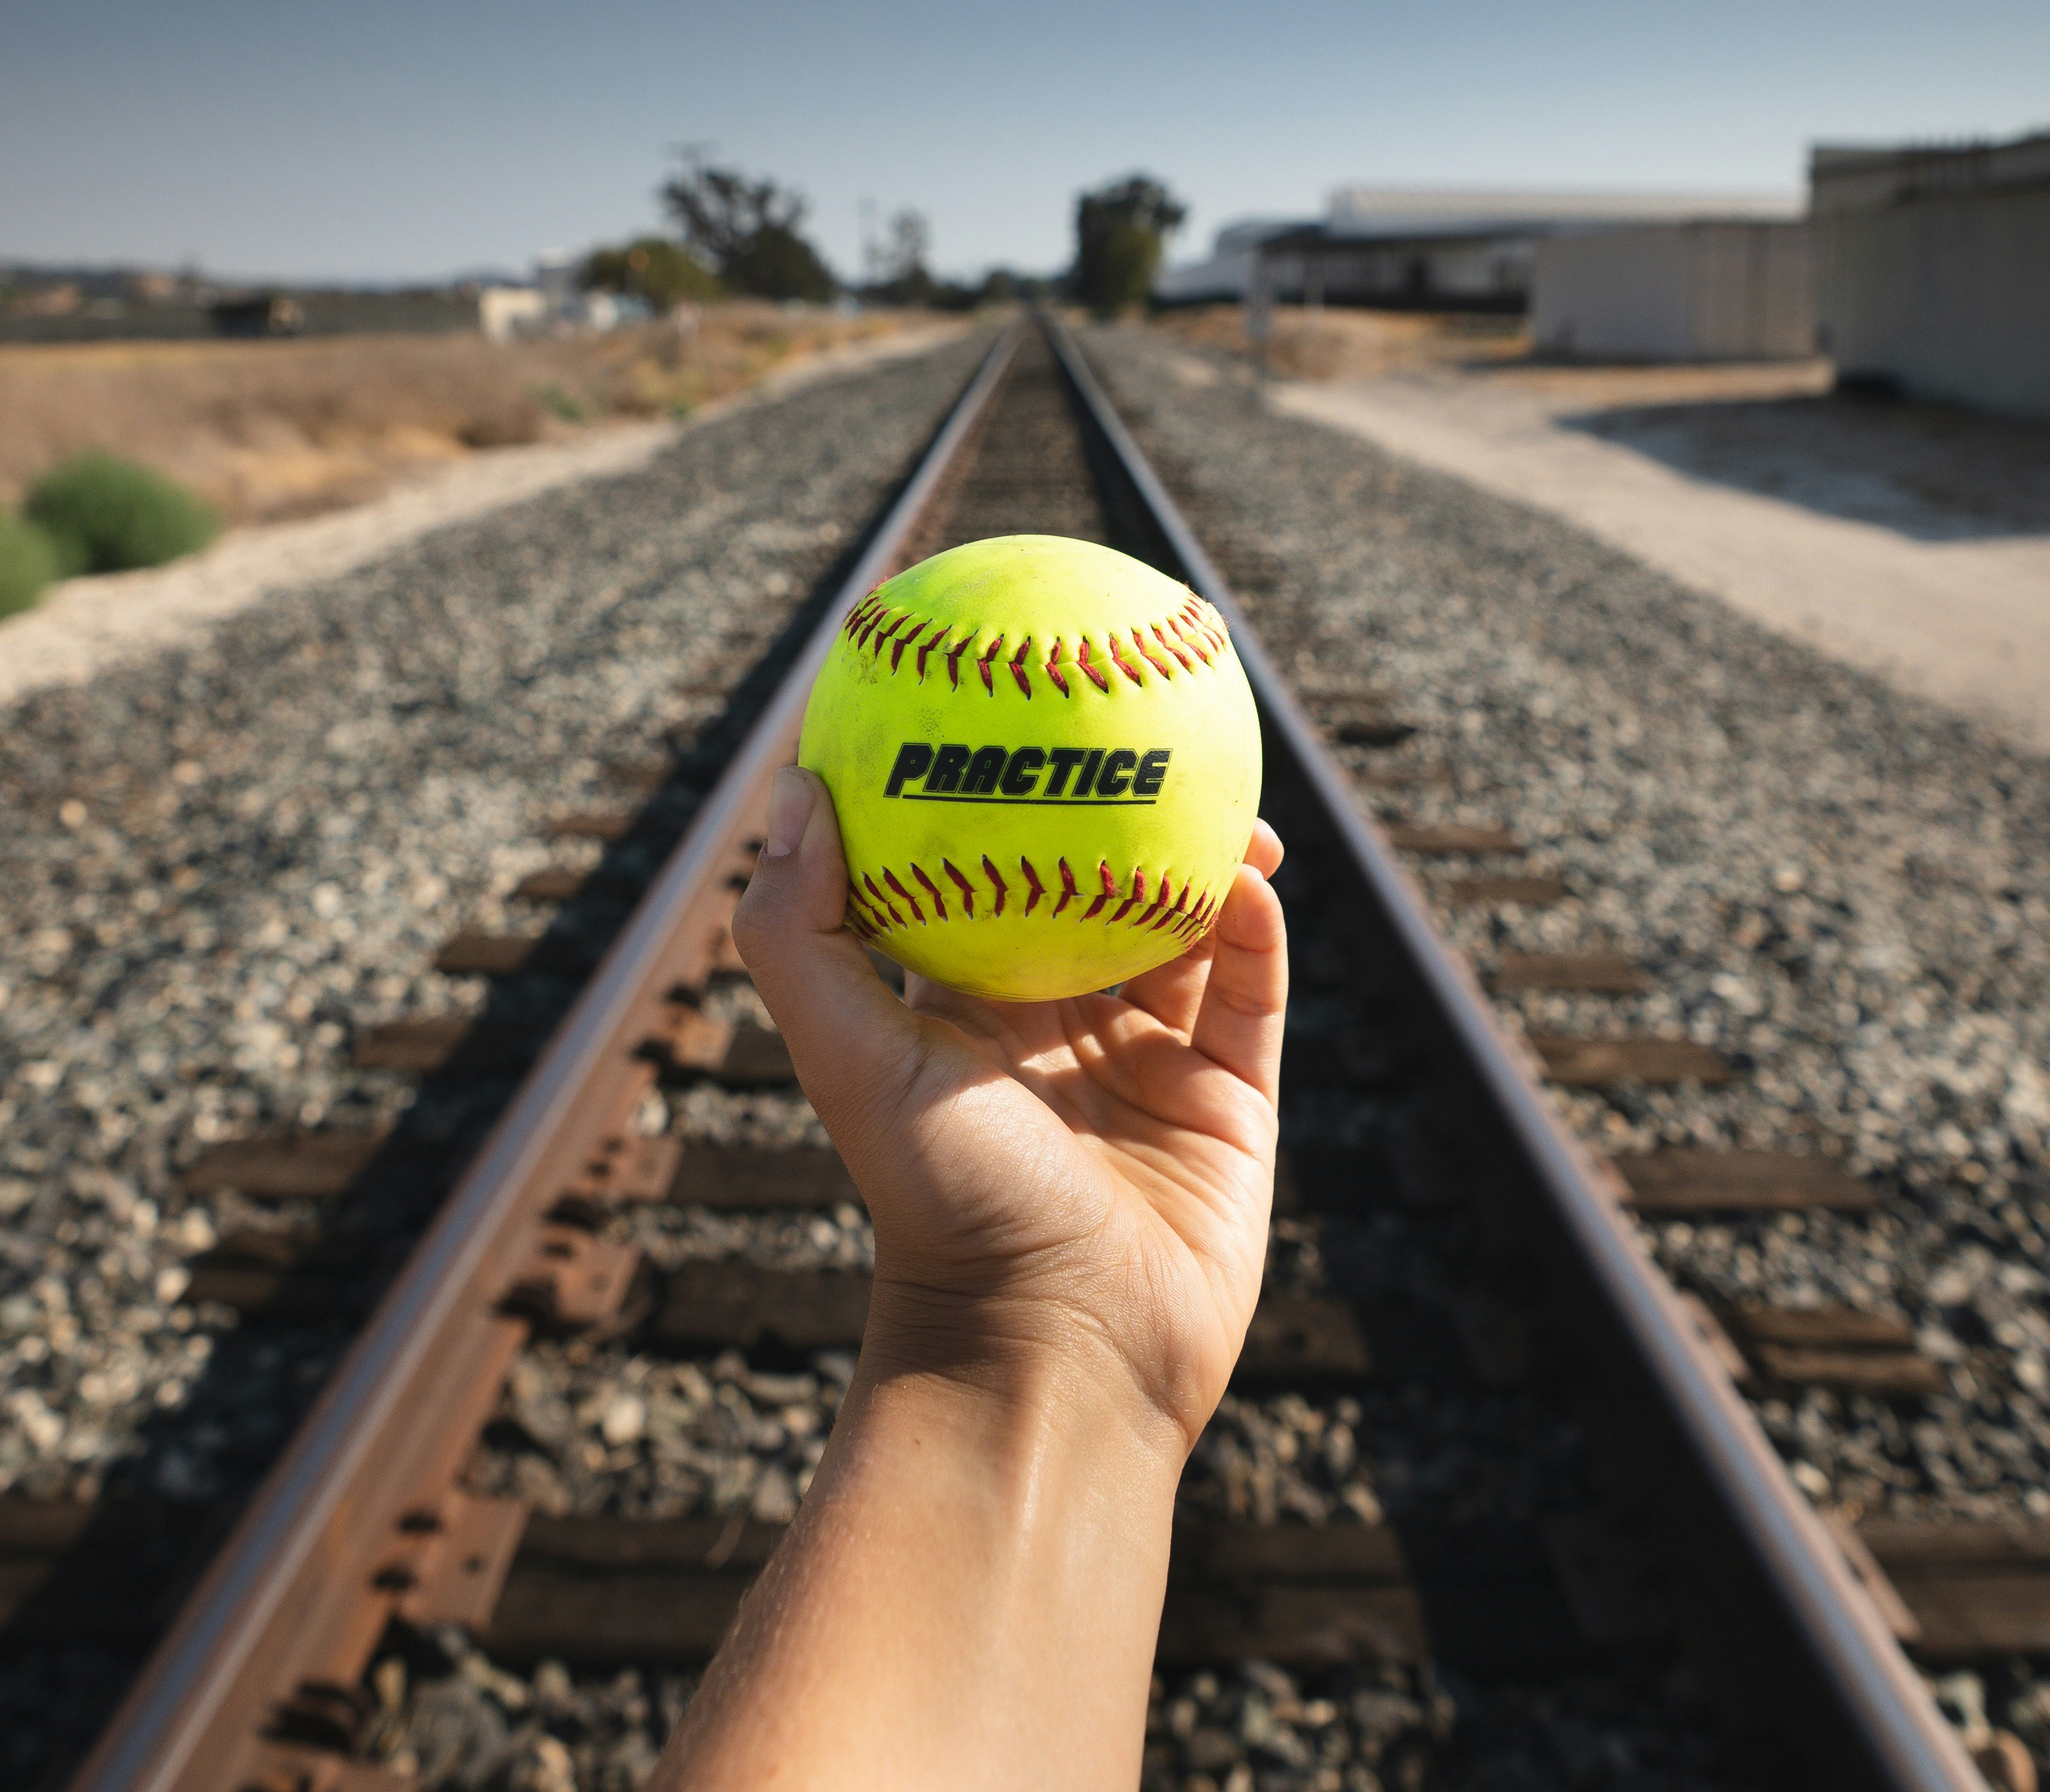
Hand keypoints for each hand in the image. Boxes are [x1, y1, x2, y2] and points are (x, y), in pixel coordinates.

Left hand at [731, 766, 1287, 1444]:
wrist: (1058, 1353)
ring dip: (1201, 852)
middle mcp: (1057, 1032)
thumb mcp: (850, 1059)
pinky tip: (1253, 871)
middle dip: (1109, 803)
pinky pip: (1254, 994)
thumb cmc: (938, 1209)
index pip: (969, 876)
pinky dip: (1256, 928)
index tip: (983, 696)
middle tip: (1125, 708)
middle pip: (1088, 886)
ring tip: (1215, 780)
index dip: (974, 793)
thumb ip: (802, 932)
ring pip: (1185, 929)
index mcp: (963, 1017)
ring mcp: (1150, 1066)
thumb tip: (794, 789)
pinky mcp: (1230, 1106)